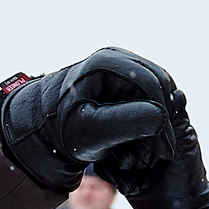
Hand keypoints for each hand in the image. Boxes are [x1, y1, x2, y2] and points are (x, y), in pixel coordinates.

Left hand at [0, 49, 175, 192]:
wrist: (42, 128)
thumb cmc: (62, 132)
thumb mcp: (92, 132)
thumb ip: (127, 122)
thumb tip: (160, 116)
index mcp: (106, 63)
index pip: (151, 86)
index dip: (163, 119)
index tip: (165, 151)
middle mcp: (115, 57)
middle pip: (158, 85)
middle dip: (164, 119)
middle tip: (162, 152)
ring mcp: (119, 64)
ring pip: (157, 90)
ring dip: (160, 118)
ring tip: (152, 147)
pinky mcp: (121, 76)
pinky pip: (149, 93)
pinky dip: (152, 115)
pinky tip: (145, 137)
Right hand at [101, 83, 208, 208]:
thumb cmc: (186, 172)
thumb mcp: (185, 140)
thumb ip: (177, 116)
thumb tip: (176, 91)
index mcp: (153, 119)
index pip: (137, 104)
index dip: (143, 117)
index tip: (153, 135)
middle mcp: (134, 131)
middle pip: (117, 120)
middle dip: (130, 140)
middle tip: (149, 160)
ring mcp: (120, 149)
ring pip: (106, 140)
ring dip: (122, 157)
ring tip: (141, 169)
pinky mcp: (111, 167)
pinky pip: (100, 162)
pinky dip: (113, 172)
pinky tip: (131, 181)